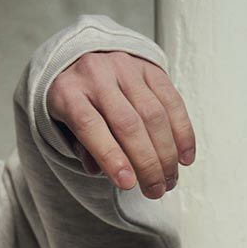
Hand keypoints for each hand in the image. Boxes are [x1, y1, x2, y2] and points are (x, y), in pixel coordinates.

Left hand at [47, 48, 196, 197]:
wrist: (78, 56)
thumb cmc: (71, 101)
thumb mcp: (62, 124)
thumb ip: (81, 147)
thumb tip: (103, 173)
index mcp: (69, 94)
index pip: (91, 127)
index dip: (111, 157)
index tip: (128, 183)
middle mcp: (98, 76)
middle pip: (128, 123)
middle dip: (146, 162)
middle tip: (156, 190)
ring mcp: (126, 68)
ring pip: (154, 113)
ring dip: (167, 152)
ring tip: (170, 180)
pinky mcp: (149, 66)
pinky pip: (171, 100)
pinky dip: (182, 131)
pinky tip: (185, 156)